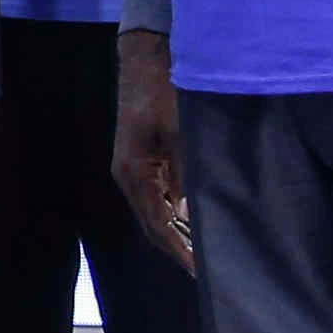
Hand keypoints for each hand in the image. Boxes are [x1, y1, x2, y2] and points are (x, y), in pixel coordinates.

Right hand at [109, 29, 191, 273]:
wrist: (145, 62)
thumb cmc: (163, 93)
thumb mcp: (180, 132)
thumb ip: (185, 172)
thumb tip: (189, 209)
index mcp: (133, 172)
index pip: (156, 223)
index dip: (178, 249)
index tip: (199, 270)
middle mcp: (128, 175)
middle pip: (152, 223)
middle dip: (176, 248)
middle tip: (204, 270)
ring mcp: (133, 168)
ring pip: (154, 211)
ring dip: (175, 232)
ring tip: (201, 253)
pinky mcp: (142, 159)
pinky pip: (157, 195)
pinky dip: (174, 213)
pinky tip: (191, 221)